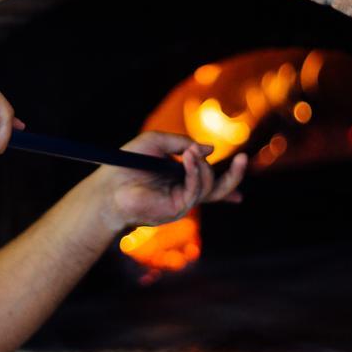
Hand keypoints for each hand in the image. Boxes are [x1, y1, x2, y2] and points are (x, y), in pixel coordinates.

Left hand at [92, 131, 246, 231]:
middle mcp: (183, 193)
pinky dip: (197, 171)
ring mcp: (181, 203)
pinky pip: (195, 189)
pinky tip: (191, 158)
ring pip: (209, 186)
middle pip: (217, 190)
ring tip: (192, 152)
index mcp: (179, 180)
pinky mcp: (176, 209)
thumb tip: (210, 149)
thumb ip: (183, 143)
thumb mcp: (156, 142)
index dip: (227, 184)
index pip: (208, 184)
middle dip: (234, 177)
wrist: (107, 185)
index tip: (241, 177)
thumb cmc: (127, 163)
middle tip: (244, 157)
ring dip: (203, 166)